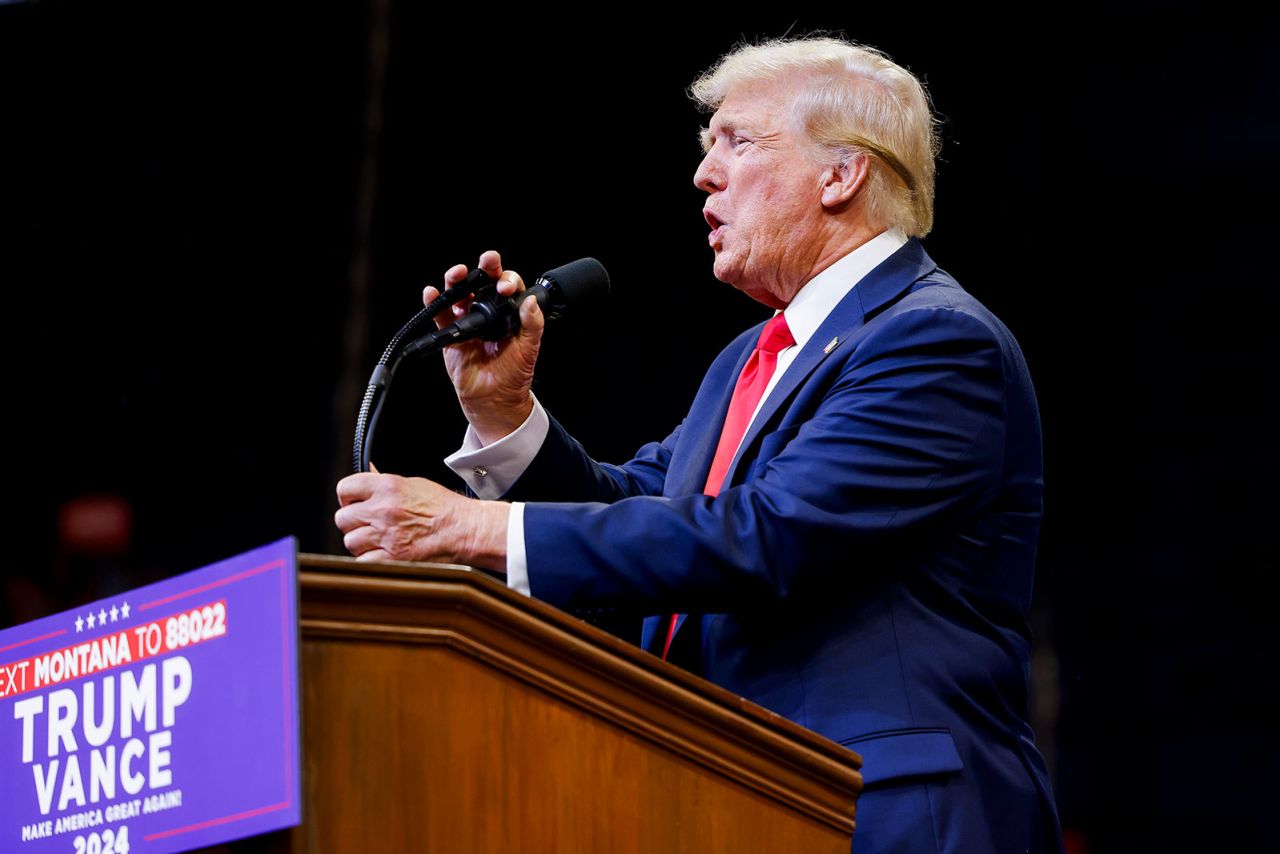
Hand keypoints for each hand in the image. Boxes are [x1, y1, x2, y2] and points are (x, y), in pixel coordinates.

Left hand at [335, 469, 508, 570]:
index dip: (348, 498)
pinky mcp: (392, 559)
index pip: (345, 488)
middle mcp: (384, 510)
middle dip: (354, 522)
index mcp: (389, 487)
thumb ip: (385, 484)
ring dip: (362, 543)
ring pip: (351, 542)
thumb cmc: (446, 509)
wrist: (467, 530)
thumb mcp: (415, 485)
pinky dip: (370, 561)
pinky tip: (384, 554)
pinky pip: (363, 562)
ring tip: (380, 541)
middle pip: (343, 518)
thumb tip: (366, 479)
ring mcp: (387, 536)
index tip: (354, 504)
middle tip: (368, 525)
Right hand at [425, 250, 543, 444]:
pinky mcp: (451, 333)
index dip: (507, 281)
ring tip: (458, 273)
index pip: (508, 286)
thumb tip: (531, 302)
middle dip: (484, 268)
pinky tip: (432, 292)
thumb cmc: (514, 372)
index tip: (507, 288)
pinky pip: (440, 315)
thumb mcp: (529, 347)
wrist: (495, 398)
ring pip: (460, 293)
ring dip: (456, 280)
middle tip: (487, 261)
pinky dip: (433, 301)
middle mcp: (488, 311)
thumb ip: (532, 324)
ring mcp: (468, 320)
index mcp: (509, 311)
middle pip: (483, 281)